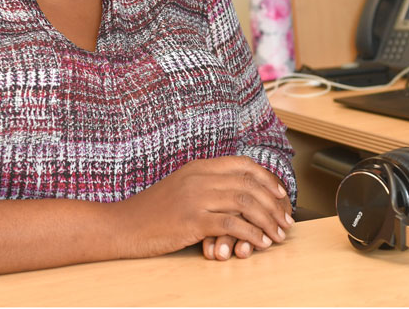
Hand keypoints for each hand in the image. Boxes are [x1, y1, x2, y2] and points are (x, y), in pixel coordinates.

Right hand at [114, 156, 292, 258]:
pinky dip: (252, 234)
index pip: (243, 164)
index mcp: (198, 167)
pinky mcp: (192, 220)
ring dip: (267, 220)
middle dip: (274, 203)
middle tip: (286, 219)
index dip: (267, 179)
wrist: (122, 226)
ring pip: (245, 202)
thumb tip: (236, 194)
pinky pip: (232, 224)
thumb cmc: (151, 212)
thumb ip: (205, 185)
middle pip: (249, 183)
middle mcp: (199, 178)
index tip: (281, 194)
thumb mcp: (180, 189)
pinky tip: (260, 243)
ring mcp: (195, 197)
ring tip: (277, 234)